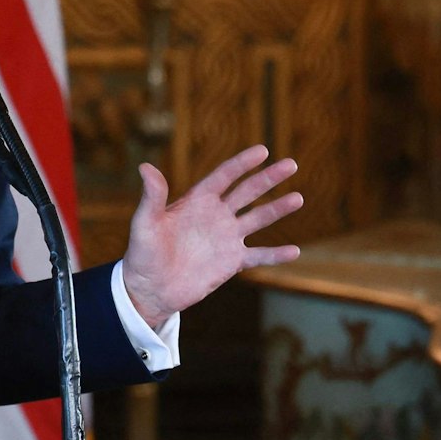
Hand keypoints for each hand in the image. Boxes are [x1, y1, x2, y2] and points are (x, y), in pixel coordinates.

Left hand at [122, 144, 302, 327]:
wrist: (150, 289)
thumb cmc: (142, 254)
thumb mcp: (145, 224)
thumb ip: (152, 198)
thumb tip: (145, 168)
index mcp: (197, 201)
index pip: (224, 176)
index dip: (242, 163)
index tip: (262, 150)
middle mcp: (216, 215)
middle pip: (247, 192)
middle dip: (268, 178)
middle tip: (291, 164)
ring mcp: (226, 238)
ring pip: (258, 219)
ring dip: (277, 209)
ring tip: (298, 198)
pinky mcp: (232, 261)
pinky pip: (259, 256)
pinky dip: (276, 254)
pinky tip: (295, 251)